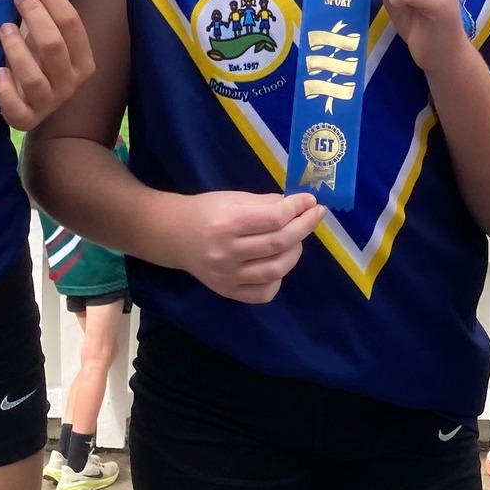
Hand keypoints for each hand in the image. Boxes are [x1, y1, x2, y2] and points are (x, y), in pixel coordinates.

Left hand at [0, 0, 96, 130]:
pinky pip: (15, 105)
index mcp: (83, 61)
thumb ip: (43, 20)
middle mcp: (71, 83)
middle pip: (54, 45)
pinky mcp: (26, 119)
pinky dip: (5, 88)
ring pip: (33, 75)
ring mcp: (49, 103)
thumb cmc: (37, 65)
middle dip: (35, 16)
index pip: (72, 24)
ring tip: (3, 29)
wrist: (31, 107)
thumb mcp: (46, 42)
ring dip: (16, 48)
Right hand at [145, 189, 323, 303]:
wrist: (174, 236)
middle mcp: (227, 252)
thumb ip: (266, 203)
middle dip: (304, 227)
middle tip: (315, 215)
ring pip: (277, 269)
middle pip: (279, 243)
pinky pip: (264, 292)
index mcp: (227, 223)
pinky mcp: (228, 292)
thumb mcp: (234, 197)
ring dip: (296, 251)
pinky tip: (277, 262)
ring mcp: (227, 276)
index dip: (298, 208)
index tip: (310, 201)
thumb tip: (299, 206)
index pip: (274, 218)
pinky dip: (278, 278)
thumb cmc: (206, 211)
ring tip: (297, 238)